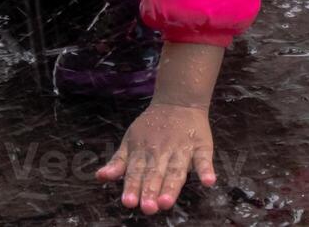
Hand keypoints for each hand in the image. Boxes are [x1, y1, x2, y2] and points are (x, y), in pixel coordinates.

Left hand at [97, 103, 217, 213]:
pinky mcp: (201, 147)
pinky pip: (204, 159)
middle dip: (150, 190)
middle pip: (155, 174)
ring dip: (172, 186)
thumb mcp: (131, 141)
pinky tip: (209, 181)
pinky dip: (206, 170)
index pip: (137, 172)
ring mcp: (182, 150)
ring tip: (167, 202)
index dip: (133, 187)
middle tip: (147, 207)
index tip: (129, 202)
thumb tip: (100, 177)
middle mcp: (162, 152)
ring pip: (176, 170)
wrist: (178, 101)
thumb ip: (118, 162)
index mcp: (143, 152)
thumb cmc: (151, 128)